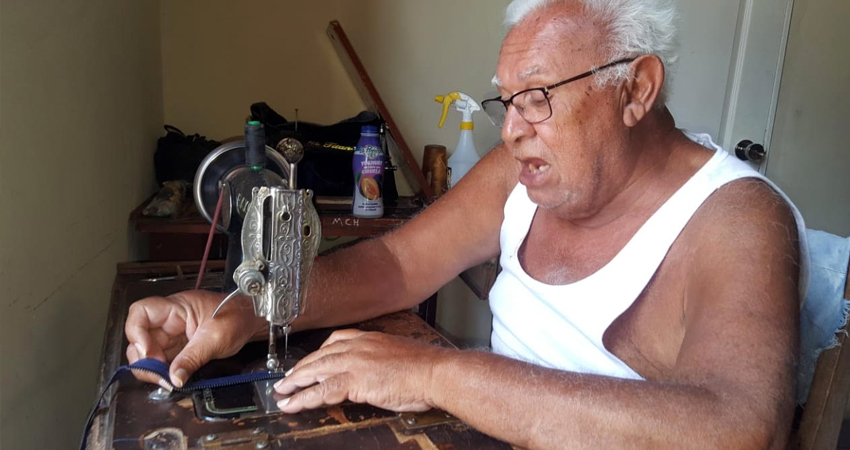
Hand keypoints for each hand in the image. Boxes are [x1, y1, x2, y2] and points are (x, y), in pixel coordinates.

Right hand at [124, 290, 264, 387]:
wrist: (251, 320)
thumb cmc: (237, 317)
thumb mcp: (216, 338)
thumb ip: (193, 359)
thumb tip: (174, 378)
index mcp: (176, 307)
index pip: (141, 312)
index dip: (136, 333)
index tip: (147, 352)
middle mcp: (169, 320)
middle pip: (139, 337)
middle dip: (144, 358)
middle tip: (160, 374)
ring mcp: (172, 334)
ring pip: (147, 351)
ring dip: (152, 368)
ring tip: (167, 379)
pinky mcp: (178, 347)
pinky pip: (162, 360)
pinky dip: (163, 371)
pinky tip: (172, 379)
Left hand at [274, 330, 449, 412]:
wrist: (436, 372)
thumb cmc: (426, 368)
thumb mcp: (399, 357)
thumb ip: (381, 361)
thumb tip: (376, 373)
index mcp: (370, 338)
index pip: (335, 340)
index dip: (318, 352)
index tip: (309, 360)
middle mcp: (359, 346)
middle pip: (319, 355)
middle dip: (300, 368)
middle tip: (286, 379)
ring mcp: (355, 362)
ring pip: (315, 370)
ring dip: (295, 382)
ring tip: (282, 391)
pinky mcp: (355, 380)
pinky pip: (322, 390)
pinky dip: (304, 398)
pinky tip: (294, 404)